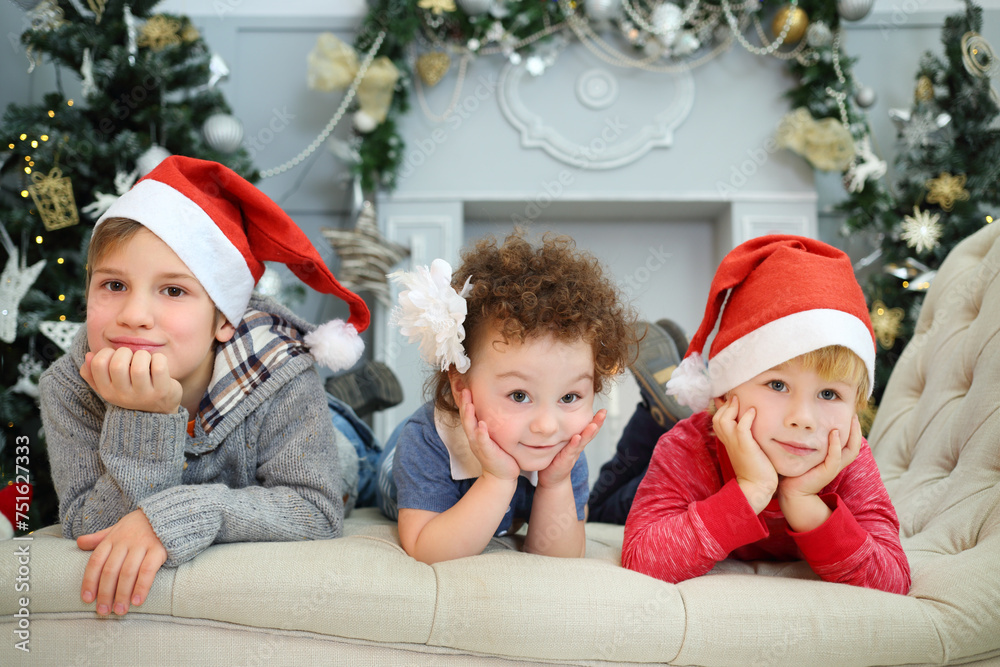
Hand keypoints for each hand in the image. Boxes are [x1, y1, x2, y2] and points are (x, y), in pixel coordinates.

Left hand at [77, 509, 166, 615]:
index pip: (96, 562)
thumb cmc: (139, 525)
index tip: (87, 599)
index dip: (89, 581)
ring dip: (122, 594)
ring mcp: (142, 545)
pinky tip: (138, 601)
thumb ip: (99, 538)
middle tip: (104, 612)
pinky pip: (148, 570)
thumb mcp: (117, 528)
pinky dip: (141, 587)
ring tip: (120, 610)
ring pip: (127, 573)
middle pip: (110, 570)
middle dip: (105, 594)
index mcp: (112, 538)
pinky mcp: (158, 549)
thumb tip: (79, 542)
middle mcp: (125, 542)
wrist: (167, 512)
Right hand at [81, 347, 181, 413]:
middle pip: (118, 364)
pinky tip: (157, 363)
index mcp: (107, 391)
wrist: (160, 409)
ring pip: (139, 365)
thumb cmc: (133, 391)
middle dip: (125, 352)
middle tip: (132, 357)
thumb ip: (94, 373)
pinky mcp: (162, 391)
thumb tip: (89, 355)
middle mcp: (123, 396)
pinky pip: (159, 366)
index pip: (98, 364)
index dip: (107, 352)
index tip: (115, 356)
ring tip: (145, 361)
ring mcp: (144, 395)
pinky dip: (158, 358)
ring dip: (143, 355)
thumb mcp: (110, 386)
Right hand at [458, 389, 519, 481]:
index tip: (462, 384)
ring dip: (469, 416)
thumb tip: (498, 400)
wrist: (501, 474)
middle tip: (463, 389)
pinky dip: (481, 434)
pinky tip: (482, 426)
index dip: (463, 399)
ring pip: (471, 428)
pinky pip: (483, 442)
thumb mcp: (492, 432)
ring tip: (469, 403)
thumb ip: (490, 419)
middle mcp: (473, 436)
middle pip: (465, 417)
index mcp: (475, 430)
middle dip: (464, 403)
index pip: (467, 412)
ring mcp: (479, 445)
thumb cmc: (498, 451)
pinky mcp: (487, 453)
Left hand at [537, 409, 605, 488]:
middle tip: (604, 412)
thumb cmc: (555, 459)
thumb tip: (558, 414)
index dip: (596, 420)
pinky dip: (574, 444)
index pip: (589, 429)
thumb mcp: (561, 442)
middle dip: (597, 423)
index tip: (603, 410)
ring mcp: (573, 453)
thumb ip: (563, 432)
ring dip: (589, 433)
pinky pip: (571, 451)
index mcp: (578, 441)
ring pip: (583, 441)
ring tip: (594, 424)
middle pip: (590, 433)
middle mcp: (578, 447)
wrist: (552, 479)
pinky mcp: (566, 460)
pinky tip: (577, 437)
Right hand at [712, 395, 777, 512]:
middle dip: (726, 405)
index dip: (723, 408)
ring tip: (740, 400)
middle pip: (718, 417)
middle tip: (736, 396)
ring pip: (724, 419)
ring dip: (732, 408)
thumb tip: (751, 423)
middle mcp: (728, 440)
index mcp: (727, 441)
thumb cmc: (756, 468)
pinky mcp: (745, 446)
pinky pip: (741, 427)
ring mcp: (735, 443)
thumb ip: (746, 436)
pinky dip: (746, 417)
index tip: (732, 398)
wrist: (757, 486)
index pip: (718, 419)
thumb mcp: (748, 448)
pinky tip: (752, 411)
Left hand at [779, 414, 862, 499]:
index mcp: (835, 458)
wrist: (792, 491)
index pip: (850, 443)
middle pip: (855, 445)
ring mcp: (833, 468)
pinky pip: (835, 457)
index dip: (853, 430)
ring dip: (853, 434)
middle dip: (856, 430)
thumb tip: (805, 424)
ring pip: (851, 450)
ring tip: (851, 420)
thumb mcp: (806, 452)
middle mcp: (837, 462)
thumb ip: (809, 441)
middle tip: (854, 414)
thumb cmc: (796, 470)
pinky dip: (836, 445)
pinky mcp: (827, 472)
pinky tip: (834, 433)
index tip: (850, 414)